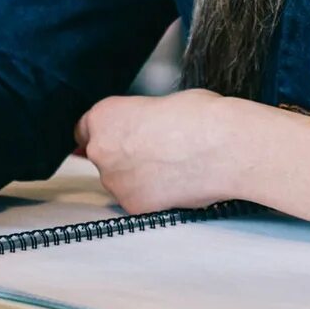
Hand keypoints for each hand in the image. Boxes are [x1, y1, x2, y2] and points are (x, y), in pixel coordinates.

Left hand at [72, 89, 239, 213]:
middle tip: (156, 150)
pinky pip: (136, 199)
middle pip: (103, 156)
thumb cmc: (202, 119)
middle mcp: (101, 150)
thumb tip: (143, 127)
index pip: (86, 129)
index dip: (109, 132)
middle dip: (124, 155)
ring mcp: (115, 181)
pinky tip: (174, 183)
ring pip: (119, 180)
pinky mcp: (134, 205)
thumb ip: (140, 118)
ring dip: (137, 176)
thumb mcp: (163, 103)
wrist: (223, 148)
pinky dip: (151, 195)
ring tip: (171, 167)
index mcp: (105, 116)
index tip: (123, 135)